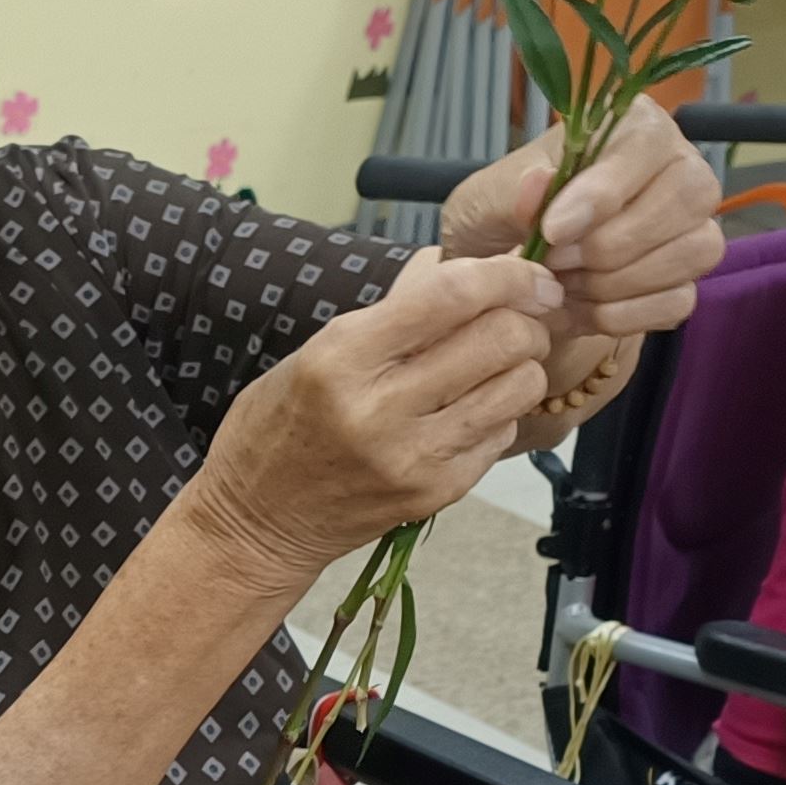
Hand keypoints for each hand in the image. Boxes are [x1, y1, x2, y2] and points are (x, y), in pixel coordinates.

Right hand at [178, 251, 556, 584]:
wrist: (257, 521)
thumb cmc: (281, 425)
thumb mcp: (318, 351)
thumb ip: (394, 309)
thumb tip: (462, 263)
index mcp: (341, 358)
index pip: (452, 295)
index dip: (508, 274)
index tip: (528, 273)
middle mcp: (379, 408)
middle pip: (502, 338)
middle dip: (525, 319)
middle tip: (516, 320)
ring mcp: (412, 457)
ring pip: (519, 386)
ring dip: (521, 366)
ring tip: (494, 367)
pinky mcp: (435, 493)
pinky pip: (503, 433)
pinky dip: (498, 413)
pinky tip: (468, 412)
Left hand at [439, 98, 723, 337]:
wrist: (504, 275)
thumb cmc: (504, 218)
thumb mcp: (485, 199)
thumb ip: (511, 193)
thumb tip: (539, 184)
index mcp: (634, 127)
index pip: (647, 146)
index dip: (603, 194)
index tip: (553, 230)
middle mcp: (678, 168)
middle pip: (689, 198)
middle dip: (611, 243)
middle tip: (554, 262)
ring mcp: (692, 226)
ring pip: (693, 250)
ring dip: (616, 281)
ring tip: (562, 285)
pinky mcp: (685, 281)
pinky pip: (679, 300)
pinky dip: (622, 314)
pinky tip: (580, 309)